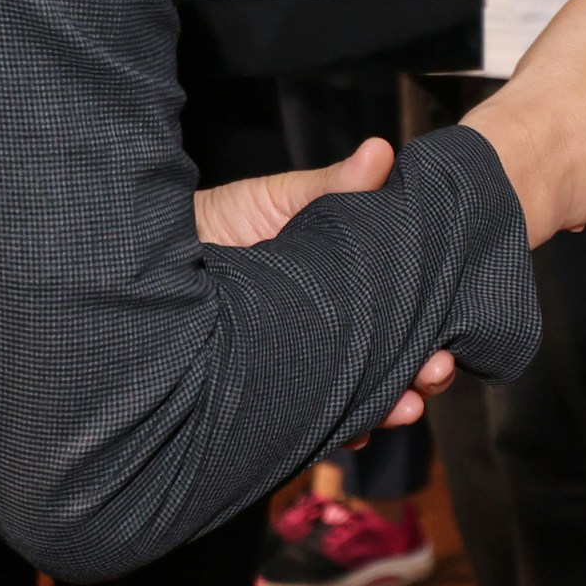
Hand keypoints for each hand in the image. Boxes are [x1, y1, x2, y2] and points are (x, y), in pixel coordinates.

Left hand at [186, 140, 456, 429]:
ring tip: (401, 409)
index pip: (402, 311)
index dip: (432, 325)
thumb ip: (332, 188)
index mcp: (344, 286)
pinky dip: (336, 433)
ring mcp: (303, 366)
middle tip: (435, 371)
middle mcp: (332, 331)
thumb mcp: (276, 201)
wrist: (136, 257)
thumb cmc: (213, 224)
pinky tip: (352, 432)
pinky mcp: (269, 398)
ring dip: (389, 407)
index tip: (449, 335)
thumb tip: (381, 152)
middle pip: (392, 361)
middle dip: (422, 373)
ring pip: (359, 399)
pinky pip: (311, 426)